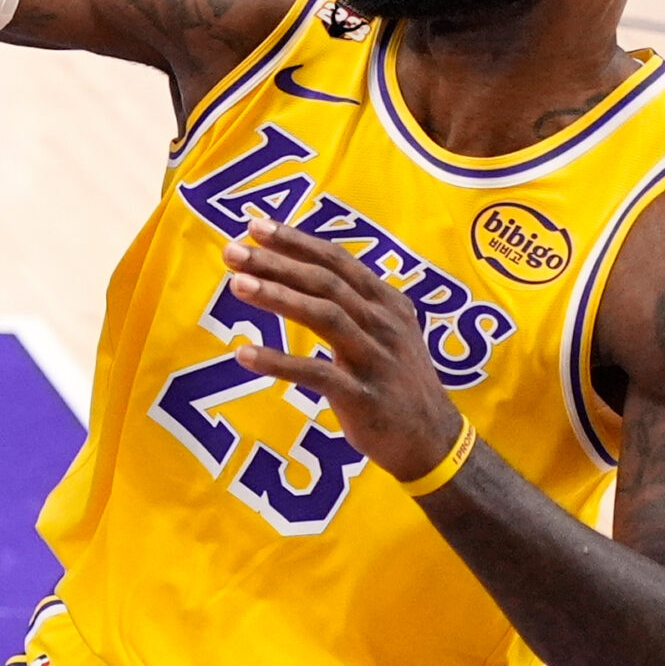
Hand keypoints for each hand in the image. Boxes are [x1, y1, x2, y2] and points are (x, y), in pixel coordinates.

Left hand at [223, 217, 467, 483]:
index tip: (254, 226)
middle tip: (232, 251)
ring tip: (236, 285)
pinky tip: (244, 354)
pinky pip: (317, 373)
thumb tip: (296, 268)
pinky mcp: (364, 396)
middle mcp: (384, 322)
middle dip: (277, 262)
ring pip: (324, 317)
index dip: (295, 241)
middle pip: (325, 282)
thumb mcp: (383, 330)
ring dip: (278, 298)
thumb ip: (350, 300)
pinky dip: (279, 362)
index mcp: (386, 301)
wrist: (432, 440)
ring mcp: (376, 358)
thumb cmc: (394, 378)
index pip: (336, 260)